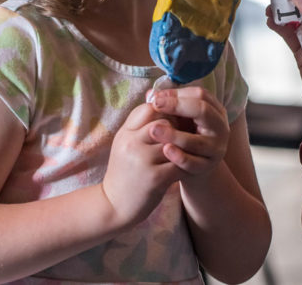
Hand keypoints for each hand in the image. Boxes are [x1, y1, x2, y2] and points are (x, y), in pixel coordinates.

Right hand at [100, 103, 183, 226]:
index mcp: (125, 132)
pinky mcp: (155, 178)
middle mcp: (132, 143)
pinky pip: (179, 163)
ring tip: (187, 149)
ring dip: (184, 146)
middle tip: (184, 134)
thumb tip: (156, 97)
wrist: (114, 205)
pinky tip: (187, 166)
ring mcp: (143, 160)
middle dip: (177, 128)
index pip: (149, 109)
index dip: (165, 112)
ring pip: (174, 142)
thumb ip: (140, 123)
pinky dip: (186, 164)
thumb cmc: (124, 170)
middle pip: (164, 123)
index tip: (172, 120)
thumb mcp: (125, 142)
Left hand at [148, 87, 229, 180]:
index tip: (156, 96)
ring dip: (175, 135)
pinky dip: (179, 156)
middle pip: (203, 111)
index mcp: (216, 111)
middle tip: (156, 105)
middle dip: (177, 106)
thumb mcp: (181, 119)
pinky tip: (165, 150)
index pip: (200, 95)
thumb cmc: (186, 136)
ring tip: (154, 130)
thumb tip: (150, 94)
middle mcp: (220, 128)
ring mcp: (216, 149)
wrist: (195, 167)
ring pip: (197, 141)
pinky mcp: (207, 167)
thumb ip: (169, 106)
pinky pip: (193, 162)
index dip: (178, 94)